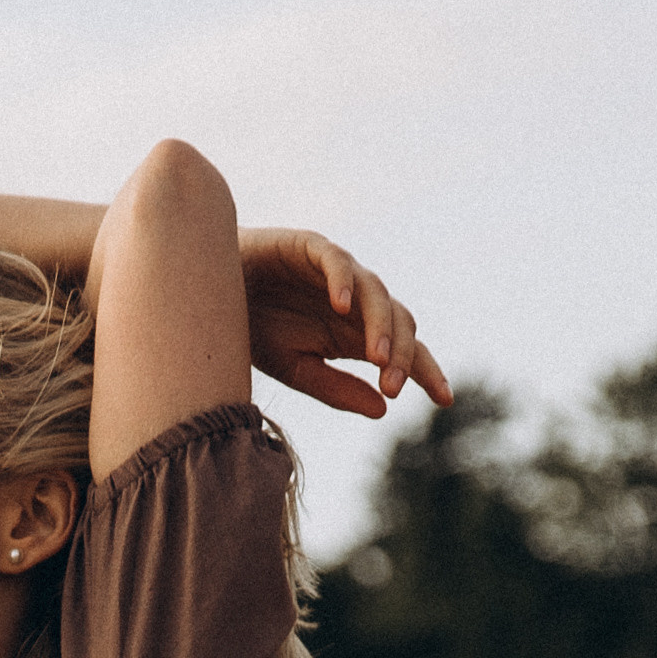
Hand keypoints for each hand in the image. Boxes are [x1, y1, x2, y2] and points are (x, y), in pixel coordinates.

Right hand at [238, 228, 450, 419]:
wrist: (212, 294)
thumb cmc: (255, 329)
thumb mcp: (295, 369)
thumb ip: (336, 389)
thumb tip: (383, 410)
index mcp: (354, 334)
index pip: (404, 350)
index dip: (426, 371)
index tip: (444, 400)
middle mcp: (355, 303)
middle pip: (399, 322)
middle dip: (402, 356)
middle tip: (392, 387)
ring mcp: (337, 274)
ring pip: (376, 293)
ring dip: (379, 325)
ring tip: (377, 356)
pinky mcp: (311, 247)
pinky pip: (336, 261)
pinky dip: (342, 281)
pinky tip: (341, 305)